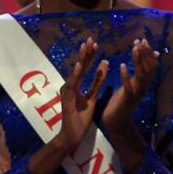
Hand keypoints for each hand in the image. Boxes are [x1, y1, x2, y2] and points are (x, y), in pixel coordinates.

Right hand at [54, 37, 107, 152]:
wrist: (72, 135)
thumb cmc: (81, 118)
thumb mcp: (93, 97)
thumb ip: (97, 82)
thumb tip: (104, 64)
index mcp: (76, 85)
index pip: (85, 67)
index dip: (90, 55)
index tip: (95, 44)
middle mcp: (70, 86)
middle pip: (79, 66)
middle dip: (85, 53)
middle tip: (91, 39)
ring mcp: (68, 91)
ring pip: (76, 72)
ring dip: (81, 59)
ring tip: (86, 47)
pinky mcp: (67, 98)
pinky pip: (73, 84)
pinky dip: (77, 74)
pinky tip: (81, 65)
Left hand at [102, 38, 157, 133]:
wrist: (116, 122)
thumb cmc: (122, 102)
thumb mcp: (132, 85)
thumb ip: (139, 72)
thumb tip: (148, 59)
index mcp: (143, 83)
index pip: (150, 65)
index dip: (148, 53)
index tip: (142, 40)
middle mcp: (143, 87)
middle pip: (149, 68)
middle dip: (145, 53)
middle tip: (141, 40)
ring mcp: (136, 94)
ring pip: (141, 75)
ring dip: (138, 61)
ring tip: (134, 48)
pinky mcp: (127, 100)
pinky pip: (128, 87)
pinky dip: (126, 76)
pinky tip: (121, 65)